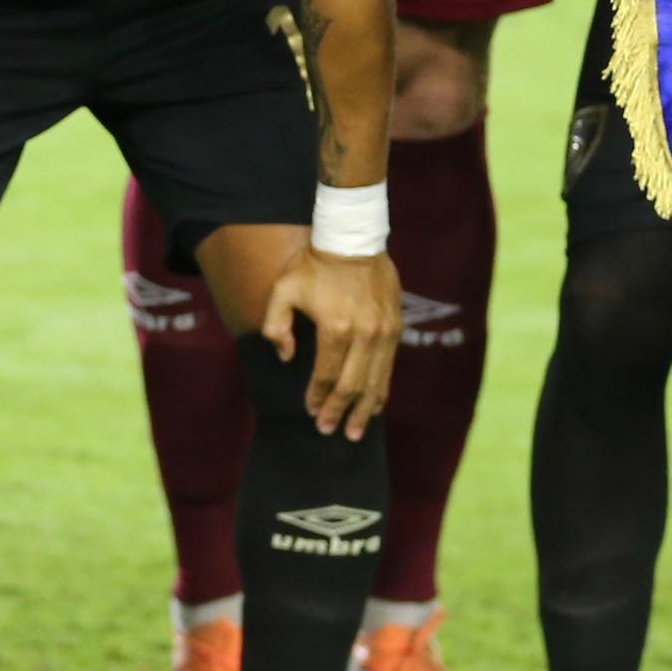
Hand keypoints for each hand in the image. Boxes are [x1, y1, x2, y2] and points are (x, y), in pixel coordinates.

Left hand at [254, 243, 399, 439]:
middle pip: (353, 385)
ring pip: (375, 381)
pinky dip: (381, 389)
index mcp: (335, 327)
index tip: (310, 412)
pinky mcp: (395, 327)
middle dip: (340, 412)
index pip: (326, 375)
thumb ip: (276, 326)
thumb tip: (287, 357)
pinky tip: (375, 406)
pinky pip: (389, 367)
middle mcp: (364, 334)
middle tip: (330, 431)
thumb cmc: (313, 264)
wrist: (353, 238)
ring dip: (365, 409)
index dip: (318, 398)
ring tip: (356, 431)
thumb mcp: (283, 289)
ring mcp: (384, 332)